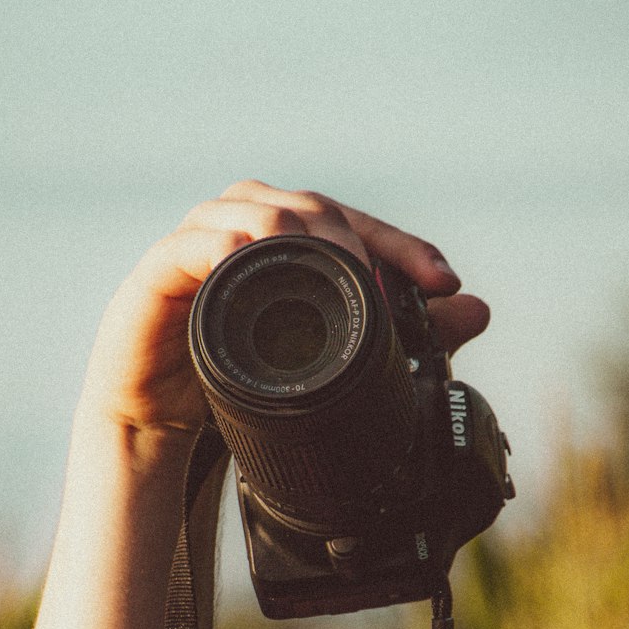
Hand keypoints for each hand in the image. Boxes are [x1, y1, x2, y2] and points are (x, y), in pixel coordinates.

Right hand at [79, 180, 490, 441]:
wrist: (156, 422)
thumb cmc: (235, 381)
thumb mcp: (322, 364)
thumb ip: (400, 338)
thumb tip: (476, 311)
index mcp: (284, 242)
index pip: (351, 223)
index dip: (400, 245)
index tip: (445, 281)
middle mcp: (241, 229)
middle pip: (305, 207)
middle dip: (353, 240)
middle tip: (393, 289)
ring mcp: (195, 247)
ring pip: (246, 211)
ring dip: (290, 229)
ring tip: (330, 263)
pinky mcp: (152, 278)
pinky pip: (181, 250)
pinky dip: (212, 249)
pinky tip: (238, 259)